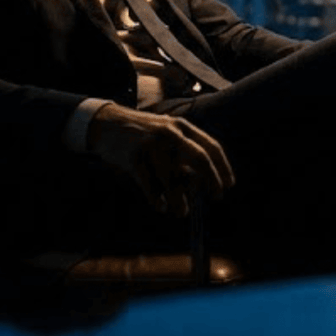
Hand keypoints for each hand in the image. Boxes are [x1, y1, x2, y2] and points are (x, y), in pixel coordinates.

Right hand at [86, 104, 234, 217]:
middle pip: (200, 158)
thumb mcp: (166, 131)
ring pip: (173, 178)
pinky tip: (161, 206)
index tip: (229, 185)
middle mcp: (170, 133)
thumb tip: (202, 180)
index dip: (223, 167)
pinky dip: (157, 199)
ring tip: (182, 212)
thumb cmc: (142, 134)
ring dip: (180, 200)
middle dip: (212, 180)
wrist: (106, 123)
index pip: (211, 146)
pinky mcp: (133, 158)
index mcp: (182, 126)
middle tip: (217, 197)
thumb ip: (184, 149)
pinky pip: (150, 185)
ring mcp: (151, 144)